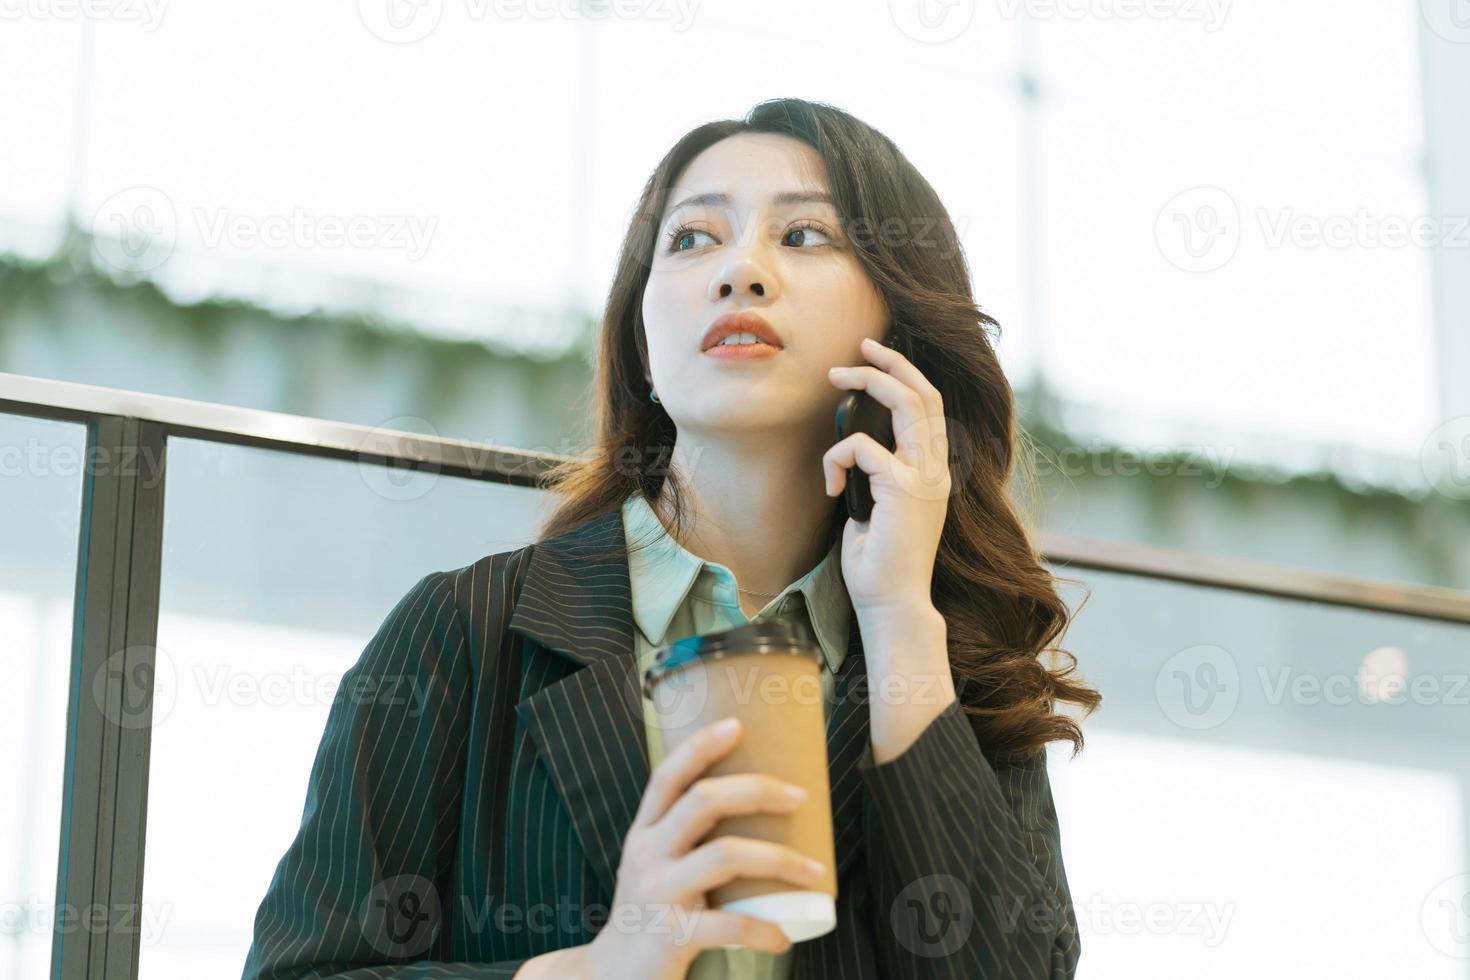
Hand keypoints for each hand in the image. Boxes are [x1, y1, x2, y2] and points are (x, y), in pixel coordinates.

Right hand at [588, 717, 825, 978]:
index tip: (737, 725)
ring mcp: (657, 894)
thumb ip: (688, 837)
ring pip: (724, 856)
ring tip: (814, 870)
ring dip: (779, 859)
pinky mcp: (671, 936)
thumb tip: (760, 804)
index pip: (666, 776)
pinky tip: (784, 936)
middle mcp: (646, 855)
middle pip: (702, 802)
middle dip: (757, 791)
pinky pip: (728, 926)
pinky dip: (763, 929)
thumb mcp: (655, 865)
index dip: (700, 746)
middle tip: (799, 796)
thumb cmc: (651, 913)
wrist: (613, 975)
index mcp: (644, 833)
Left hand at [823, 335, 951, 621]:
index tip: (875, 359)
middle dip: (891, 362)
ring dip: (868, 381)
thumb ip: (874, 476)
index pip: (930, 409)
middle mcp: (936, 469)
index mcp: (934, 473)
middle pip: (924, 393)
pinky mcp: (903, 487)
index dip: (906, 376)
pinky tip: (831, 489)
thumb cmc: (878, 565)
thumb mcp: (876, 508)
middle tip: (861, 346)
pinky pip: (860, 447)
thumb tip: (852, 450)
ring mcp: (925, 476)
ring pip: (904, 403)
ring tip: (836, 376)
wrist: (891, 604)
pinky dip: (835, 459)